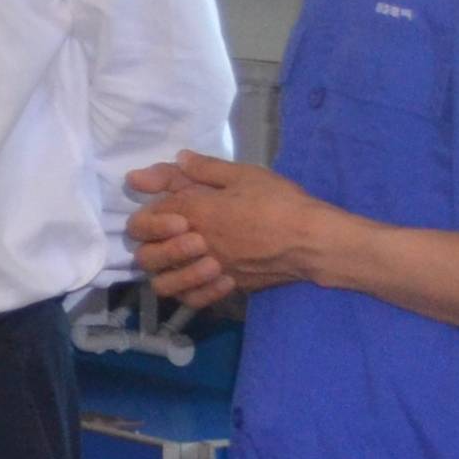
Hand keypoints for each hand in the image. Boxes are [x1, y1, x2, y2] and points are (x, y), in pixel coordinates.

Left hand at [124, 150, 356, 314]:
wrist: (312, 241)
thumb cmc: (280, 202)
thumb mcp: (244, 175)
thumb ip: (206, 169)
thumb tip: (179, 158)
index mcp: (194, 213)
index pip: (147, 217)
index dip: (148, 211)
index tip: (158, 202)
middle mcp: (195, 246)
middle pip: (146, 256)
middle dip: (149, 245)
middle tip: (170, 232)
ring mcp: (210, 271)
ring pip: (164, 284)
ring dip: (164, 272)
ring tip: (180, 257)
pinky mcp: (229, 288)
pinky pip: (194, 300)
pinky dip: (189, 292)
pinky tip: (200, 277)